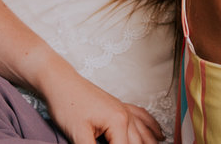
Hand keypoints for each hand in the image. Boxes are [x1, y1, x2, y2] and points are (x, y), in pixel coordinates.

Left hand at [45, 73, 162, 143]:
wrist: (62, 83)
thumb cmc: (68, 105)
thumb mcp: (78, 135)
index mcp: (118, 122)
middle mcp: (126, 116)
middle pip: (138, 143)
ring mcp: (124, 110)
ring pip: (143, 133)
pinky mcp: (119, 107)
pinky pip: (142, 117)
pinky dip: (151, 127)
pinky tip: (159, 135)